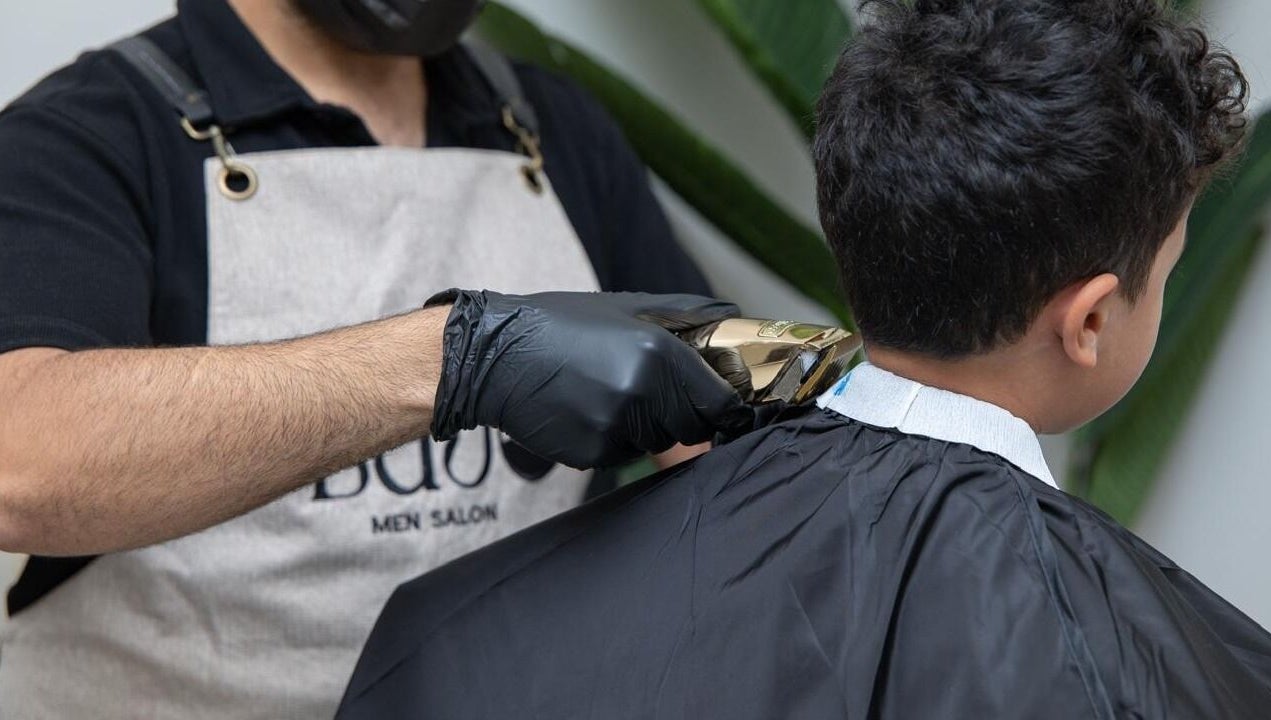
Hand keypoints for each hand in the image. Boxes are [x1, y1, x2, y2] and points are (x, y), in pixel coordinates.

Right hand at [429, 290, 753, 468]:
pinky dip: (613, 439)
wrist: (495, 355)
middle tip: (646, 389)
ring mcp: (615, 427)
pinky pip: (622, 454)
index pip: (720, 403)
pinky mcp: (591, 453)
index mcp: (658, 353)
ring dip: (645, 426)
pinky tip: (586, 410)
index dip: (722, 406)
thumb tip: (735, 319)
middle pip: (692, 427)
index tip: (717, 405)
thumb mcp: (628, 306)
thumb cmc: (562, 326)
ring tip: (608, 393)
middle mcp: (641, 393)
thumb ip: (688, 315)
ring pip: (657, 442)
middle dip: (679, 414)